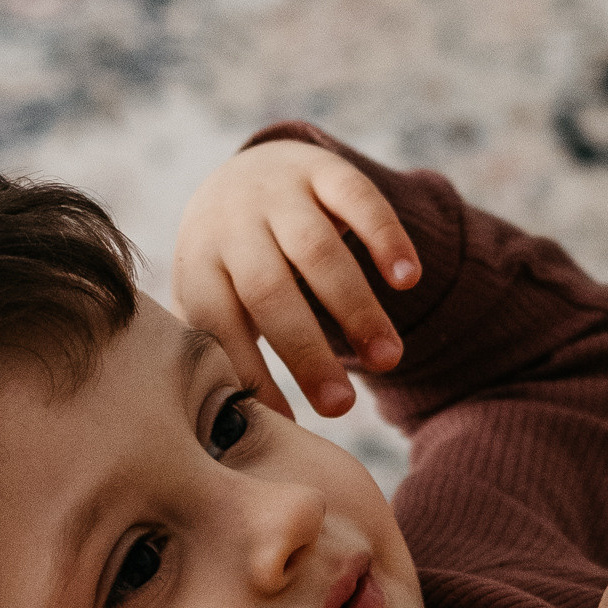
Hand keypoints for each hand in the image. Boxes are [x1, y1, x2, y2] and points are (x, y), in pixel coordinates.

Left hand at [171, 140, 420, 420]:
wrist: (243, 174)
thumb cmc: (230, 269)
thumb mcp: (211, 298)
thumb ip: (221, 351)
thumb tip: (233, 439)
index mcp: (200, 265)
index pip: (219, 325)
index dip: (250, 374)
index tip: (286, 424)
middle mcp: (234, 224)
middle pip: (269, 291)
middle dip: (306, 352)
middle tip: (340, 406)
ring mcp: (279, 192)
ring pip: (318, 251)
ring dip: (357, 309)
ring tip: (389, 361)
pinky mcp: (323, 168)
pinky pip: (359, 198)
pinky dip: (386, 240)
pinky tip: (408, 282)